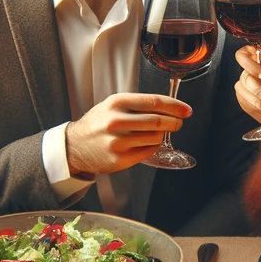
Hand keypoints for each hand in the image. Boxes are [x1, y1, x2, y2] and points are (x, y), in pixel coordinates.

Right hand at [64, 93, 191, 174]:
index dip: (175, 106)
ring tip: (159, 133)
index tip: (186, 110)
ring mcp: (118, 142)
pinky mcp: (120, 159)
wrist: (75, 146)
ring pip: (155, 137)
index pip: (154, 102)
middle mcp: (116, 121)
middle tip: (178, 123)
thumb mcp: (112, 105)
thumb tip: (168, 107)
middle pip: (158, 121)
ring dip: (163, 135)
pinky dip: (153, 146)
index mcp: (116, 103)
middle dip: (174, 122)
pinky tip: (148, 143)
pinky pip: (148, 151)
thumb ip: (137, 104)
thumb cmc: (97, 124)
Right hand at [234, 45, 260, 134]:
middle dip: (257, 87)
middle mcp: (254, 73)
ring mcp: (249, 87)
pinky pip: (242, 100)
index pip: (245, 53)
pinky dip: (254, 106)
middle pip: (244, 74)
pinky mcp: (246, 101)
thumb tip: (260, 46)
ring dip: (256, 98)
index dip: (248, 61)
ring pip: (240, 87)